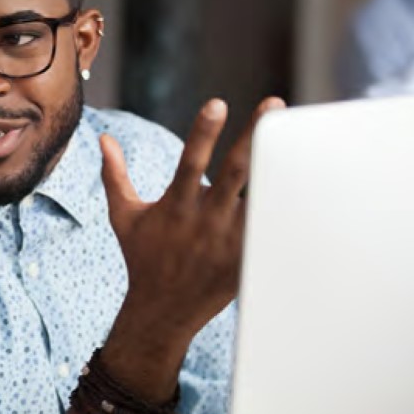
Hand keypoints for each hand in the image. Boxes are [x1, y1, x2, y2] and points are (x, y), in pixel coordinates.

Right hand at [100, 97, 284, 347]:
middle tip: (273, 104)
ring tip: (301, 138)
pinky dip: (287, 208)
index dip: (203, 133)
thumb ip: (115, 175)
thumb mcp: (124, 216)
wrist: (164, 309)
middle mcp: (206, 220)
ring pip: (260, 197)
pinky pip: (271, 227)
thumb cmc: (143, 256)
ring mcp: (230, 240)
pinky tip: (310, 183)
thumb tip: (104, 138)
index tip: (217, 103)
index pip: (190, 162)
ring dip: (279, 168)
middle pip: (235, 172)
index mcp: (176, 206)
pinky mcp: (247, 257)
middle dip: (253, 136)